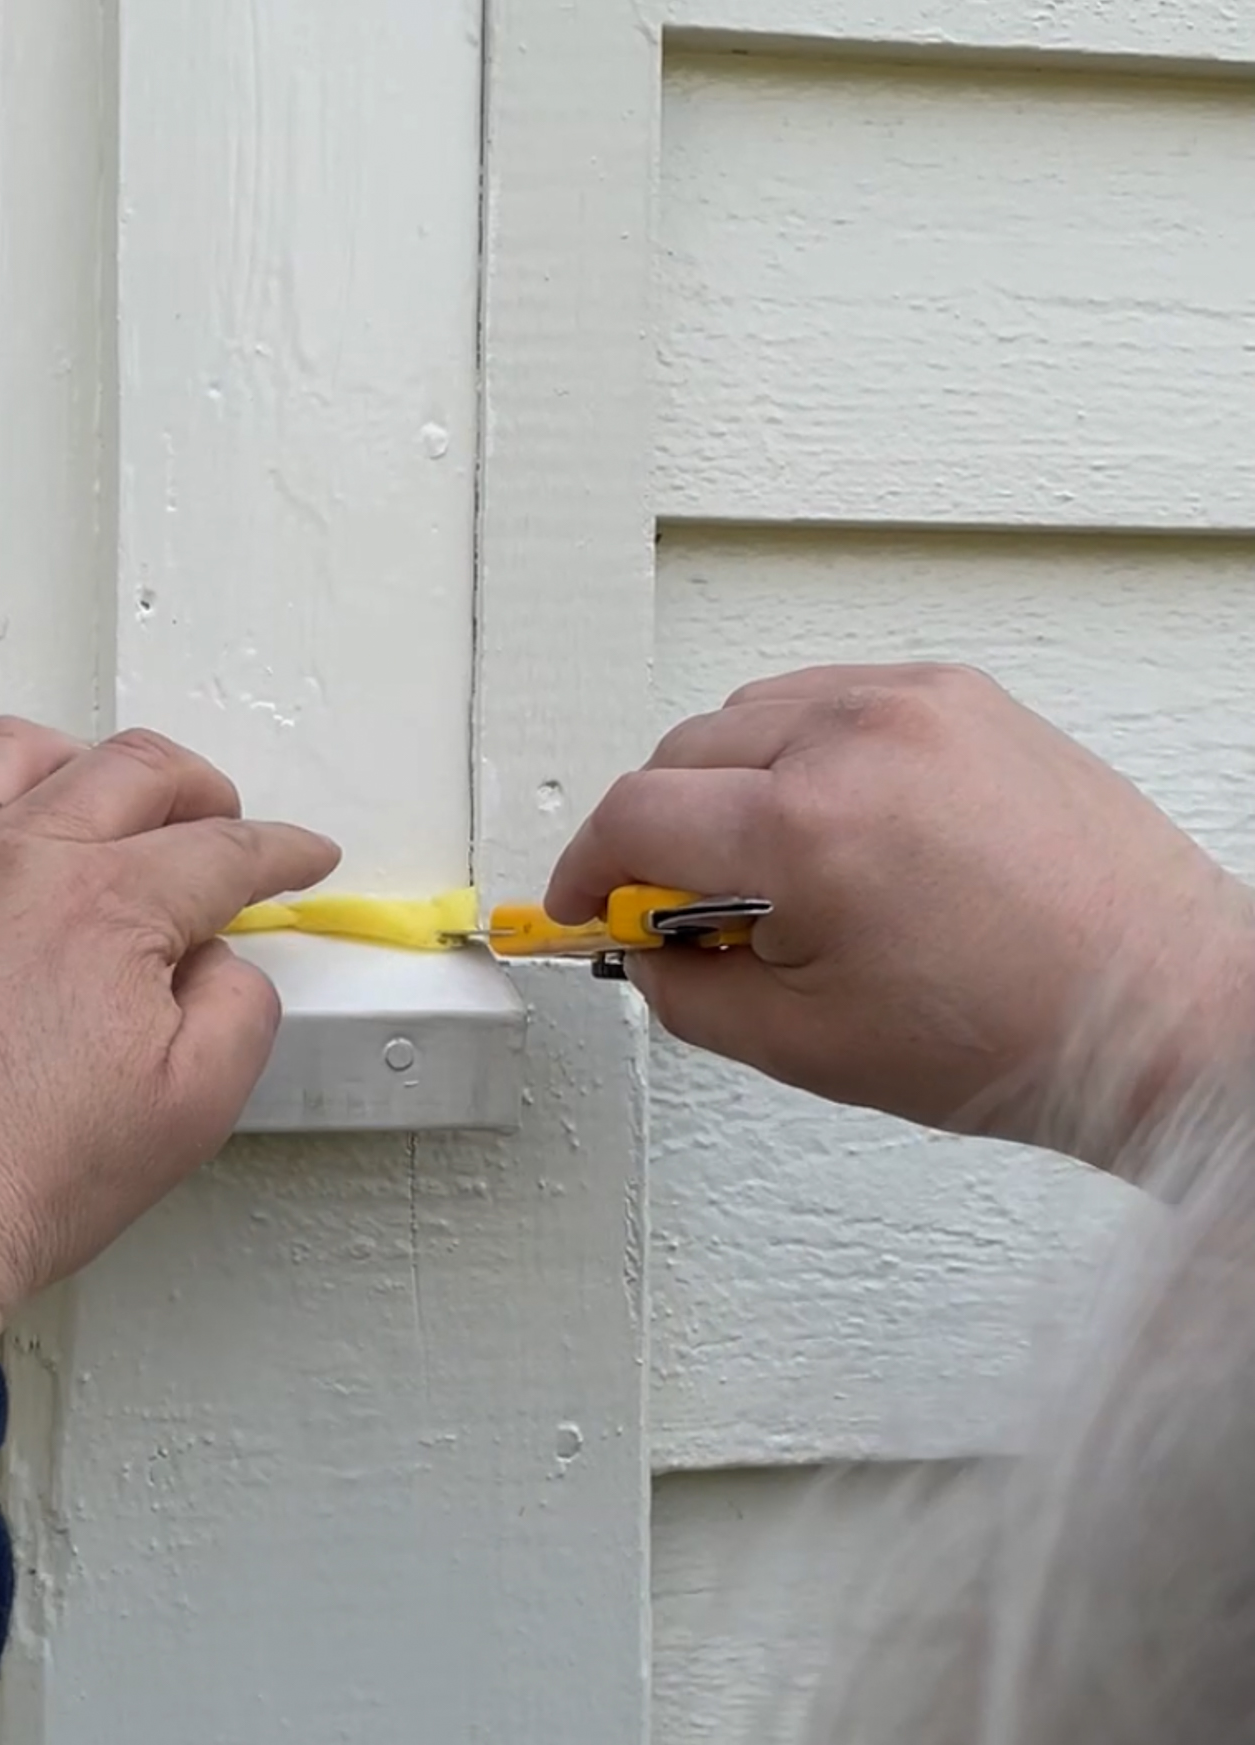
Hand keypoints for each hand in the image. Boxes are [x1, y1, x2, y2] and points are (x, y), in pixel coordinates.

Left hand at [0, 721, 339, 1332]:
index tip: (298, 858)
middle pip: (131, 768)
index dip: (281, 851)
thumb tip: (219, 962)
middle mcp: (14, 858)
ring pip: (11, 753)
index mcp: (109, 903)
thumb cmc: (16, 1181)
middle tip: (216, 822)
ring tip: (96, 800)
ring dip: (76, 763)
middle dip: (198, 786)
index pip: (225, 848)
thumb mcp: (192, 1111)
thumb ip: (239, 1010)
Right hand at [545, 663, 1254, 1167]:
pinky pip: (832, 698)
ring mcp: (915, 703)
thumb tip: (642, 950)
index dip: (585, 870)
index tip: (584, 904)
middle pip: (683, 753)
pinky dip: (806, 753)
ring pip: (752, 714)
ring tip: (781, 877)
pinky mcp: (962, 695)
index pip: (634, 816)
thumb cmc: (1019, 1031)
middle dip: (662, 832)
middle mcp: (856, 739)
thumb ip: (688, 993)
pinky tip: (839, 830)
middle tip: (690, 916)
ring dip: (730, 785)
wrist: (1160, 1007)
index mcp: (807, 829)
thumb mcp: (808, 1049)